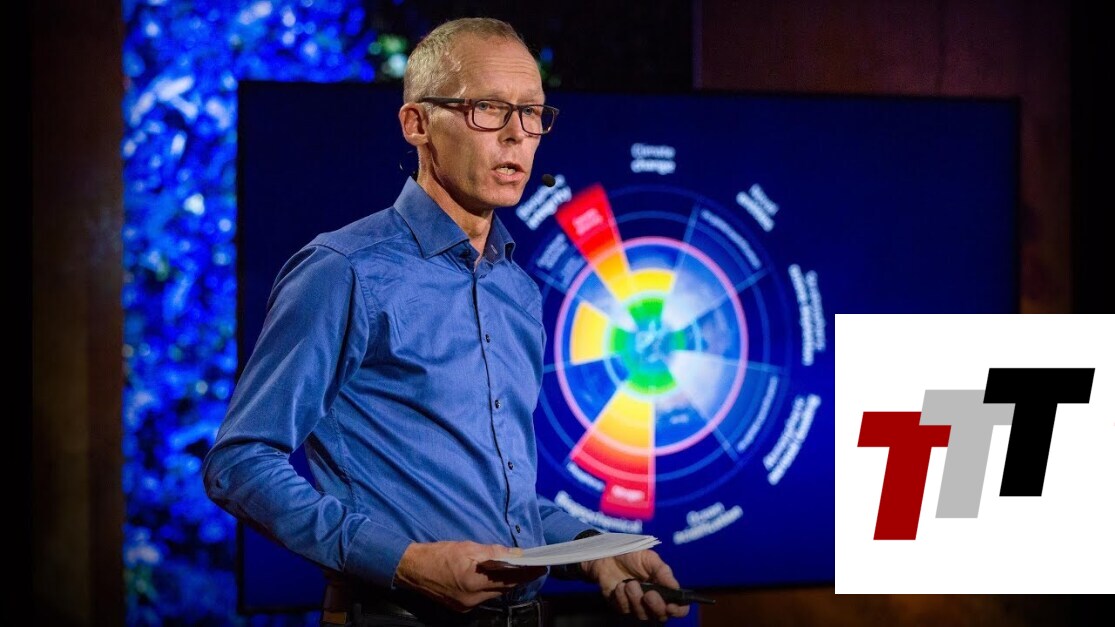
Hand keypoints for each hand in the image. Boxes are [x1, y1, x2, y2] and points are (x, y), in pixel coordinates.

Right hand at [394, 541, 546, 611]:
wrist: (412, 569)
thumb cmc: (438, 554)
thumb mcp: (467, 548)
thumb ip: (493, 552)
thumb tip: (515, 555)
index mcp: (473, 582)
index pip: (509, 580)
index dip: (527, 574)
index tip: (541, 567)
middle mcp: (471, 598)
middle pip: (503, 589)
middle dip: (517, 578)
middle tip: (529, 566)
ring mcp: (465, 606)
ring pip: (494, 594)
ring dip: (503, 583)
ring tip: (513, 570)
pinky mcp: (460, 607)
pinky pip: (483, 597)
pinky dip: (490, 587)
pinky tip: (493, 578)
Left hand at [581, 550, 690, 621]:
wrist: (608, 556)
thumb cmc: (632, 556)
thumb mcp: (650, 559)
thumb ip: (663, 572)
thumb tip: (676, 587)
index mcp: (665, 590)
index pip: (679, 608)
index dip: (678, 610)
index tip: (671, 606)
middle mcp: (653, 602)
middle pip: (661, 616)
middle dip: (656, 606)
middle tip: (648, 594)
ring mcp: (637, 606)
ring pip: (642, 615)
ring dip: (636, 599)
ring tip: (630, 584)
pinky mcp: (621, 607)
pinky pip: (625, 609)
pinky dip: (622, 597)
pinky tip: (620, 586)